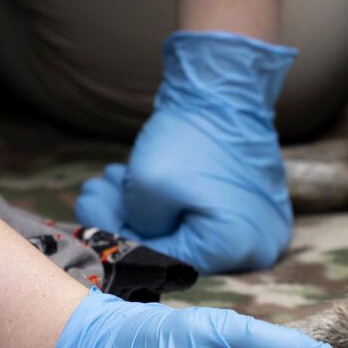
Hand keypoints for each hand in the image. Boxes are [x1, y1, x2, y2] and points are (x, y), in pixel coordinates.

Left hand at [76, 31, 293, 273]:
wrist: (228, 89)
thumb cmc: (193, 135)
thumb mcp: (148, 186)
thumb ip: (135, 227)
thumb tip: (132, 235)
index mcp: (235, 246)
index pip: (163, 258)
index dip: (119, 237)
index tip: (86, 213)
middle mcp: (257, 247)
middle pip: (178, 248)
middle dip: (128, 221)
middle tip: (94, 193)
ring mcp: (261, 228)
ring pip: (188, 232)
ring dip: (143, 210)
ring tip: (111, 180)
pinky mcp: (255, 209)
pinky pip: (207, 218)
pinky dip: (170, 203)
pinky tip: (136, 180)